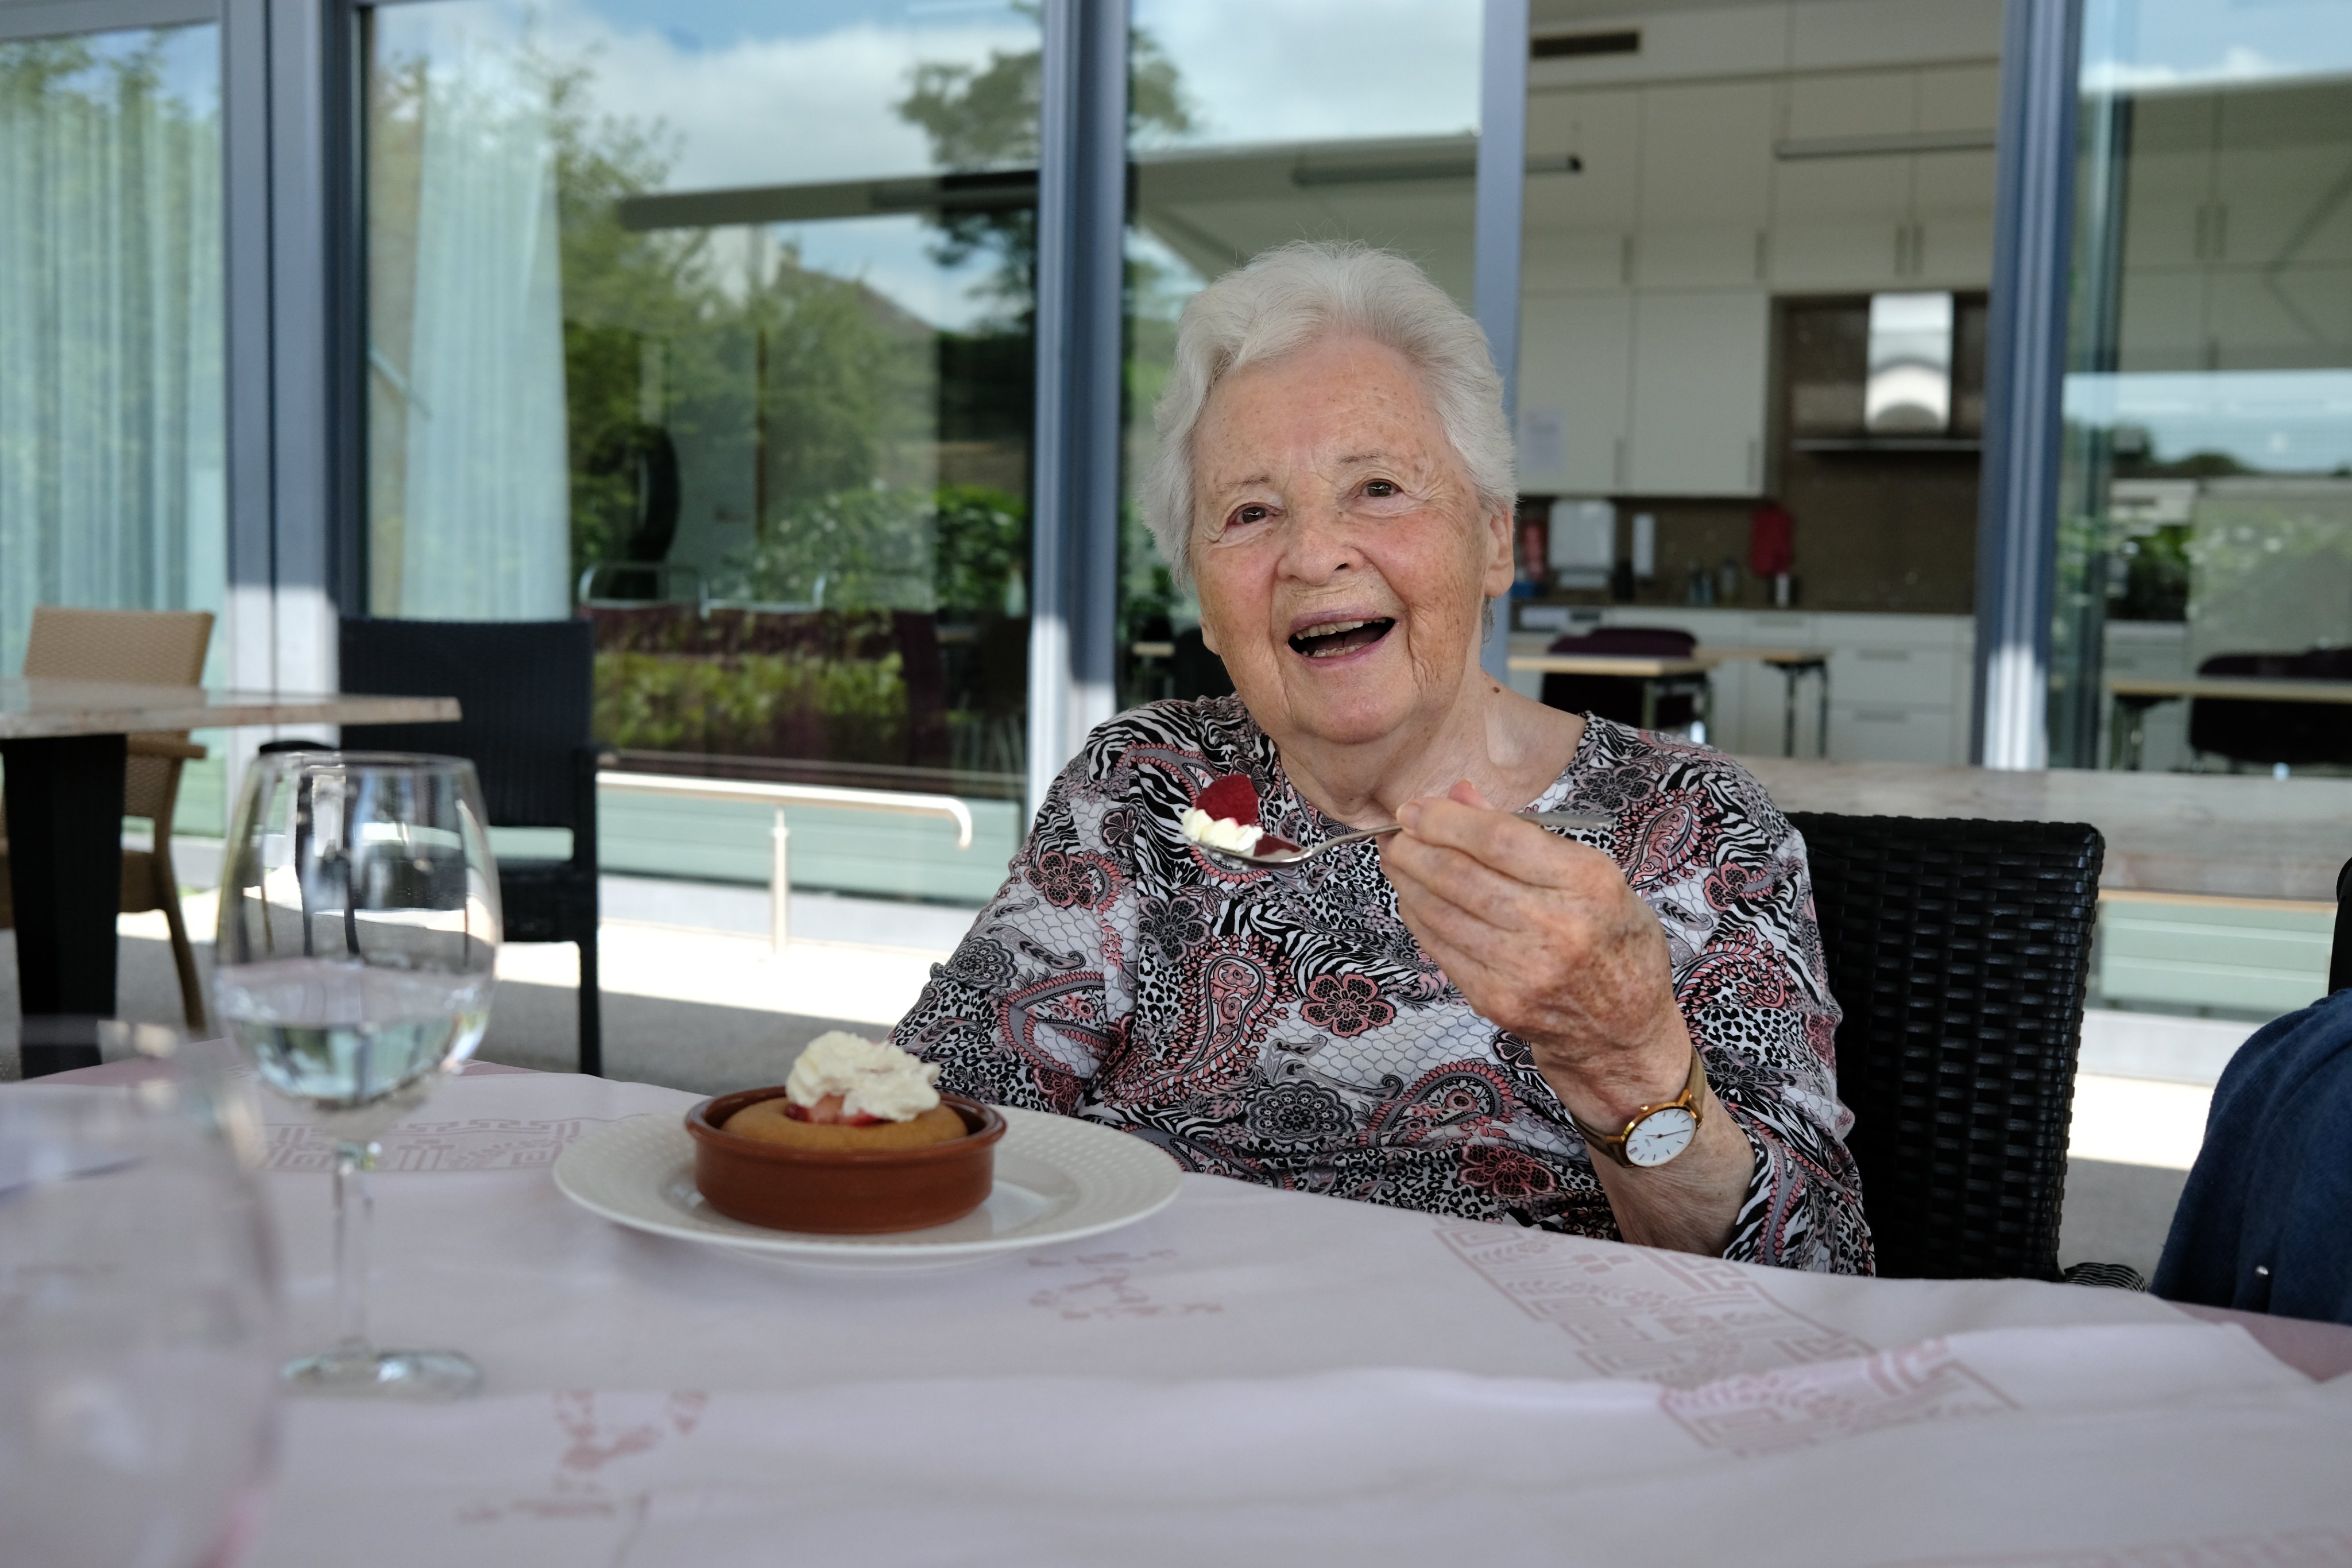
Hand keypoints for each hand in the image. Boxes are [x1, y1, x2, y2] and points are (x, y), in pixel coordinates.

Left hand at [1384, 782, 1751, 1253]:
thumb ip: (1526, 834)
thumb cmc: (1612, 942)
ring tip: (1398, 859)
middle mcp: (1557, 927)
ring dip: (1408, 881)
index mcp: (1588, 884)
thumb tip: (1459, 795)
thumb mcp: (1594, 876)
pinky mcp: (1496, 999)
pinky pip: (1440, 947)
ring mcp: (1523, 970)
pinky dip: (1419, 916)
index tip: (1416, 807)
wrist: (1621, 1031)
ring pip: (1442, 911)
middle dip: (1415, 847)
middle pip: (1460, 875)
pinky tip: (1413, 898)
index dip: (1445, 819)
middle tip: (1396, 832)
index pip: (1499, 838)